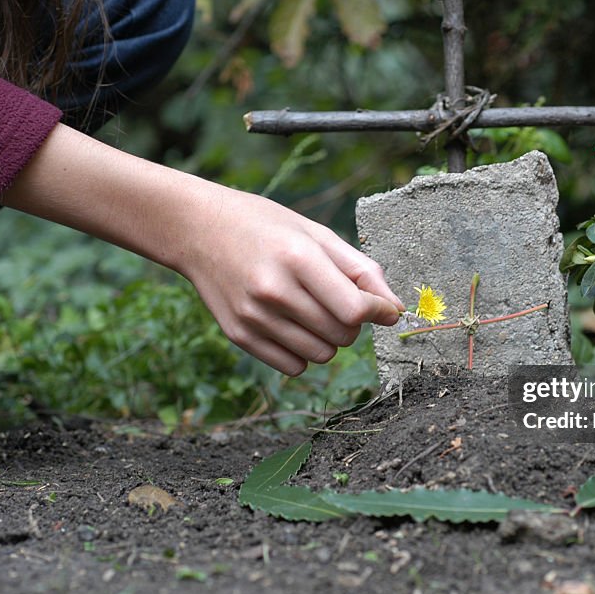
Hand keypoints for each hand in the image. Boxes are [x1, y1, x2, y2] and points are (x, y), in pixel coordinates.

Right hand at [179, 185, 402, 374]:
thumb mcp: (316, 234)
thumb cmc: (266, 226)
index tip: (384, 309)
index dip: (379, 312)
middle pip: (343, 334)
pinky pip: (294, 367)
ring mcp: (253, 316)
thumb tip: (396, 309)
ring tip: (314, 311)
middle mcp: (274, 290)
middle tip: (339, 301)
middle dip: (354, 323)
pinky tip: (294, 325)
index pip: (355, 309)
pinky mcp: (239, 335)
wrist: (198, 229)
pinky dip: (304, 352)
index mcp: (298, 258)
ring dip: (330, 339)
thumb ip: (361, 270)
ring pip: (322, 354)